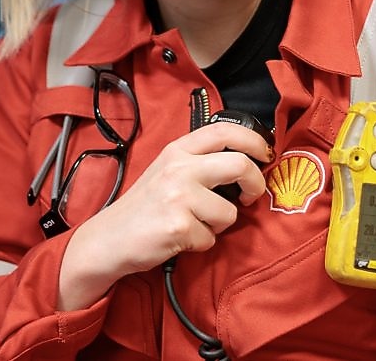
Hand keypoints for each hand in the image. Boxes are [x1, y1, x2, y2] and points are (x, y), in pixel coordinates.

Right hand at [56, 121, 271, 309]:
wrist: (110, 238)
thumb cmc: (144, 207)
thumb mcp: (167, 170)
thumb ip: (199, 161)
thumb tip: (245, 162)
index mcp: (177, 150)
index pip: (224, 131)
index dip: (253, 140)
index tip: (265, 154)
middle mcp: (178, 167)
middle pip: (240, 165)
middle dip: (255, 184)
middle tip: (249, 197)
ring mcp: (179, 196)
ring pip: (230, 212)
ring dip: (219, 224)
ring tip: (195, 224)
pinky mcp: (179, 226)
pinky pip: (212, 238)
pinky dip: (201, 243)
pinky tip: (181, 238)